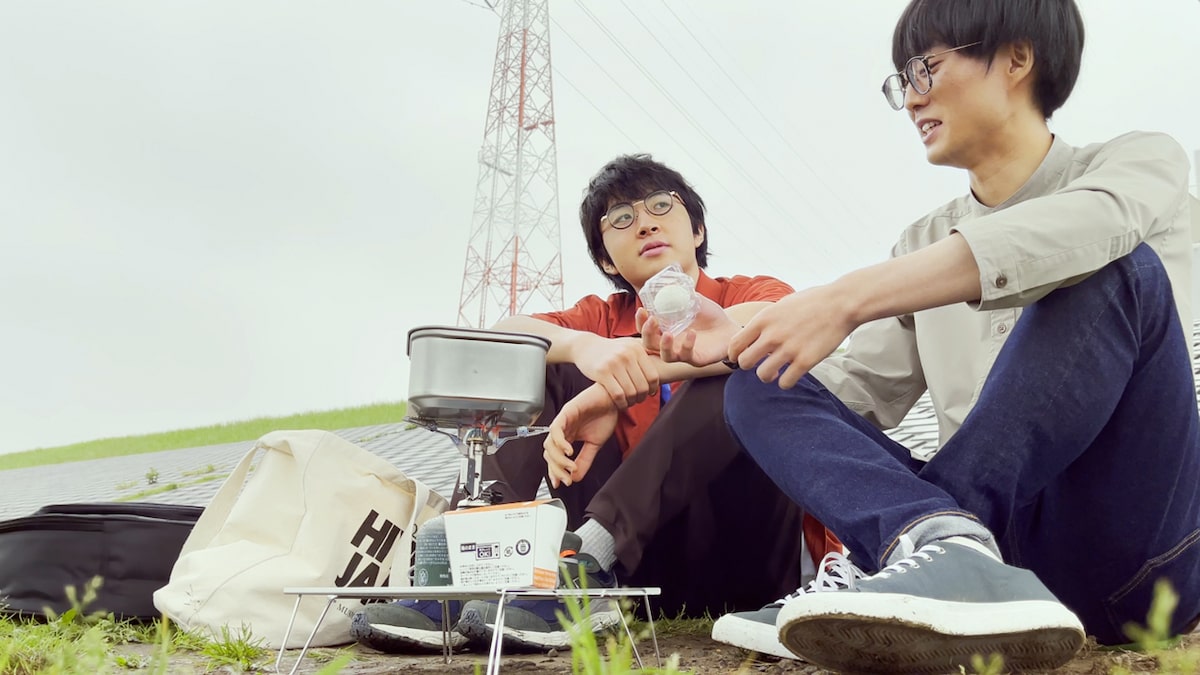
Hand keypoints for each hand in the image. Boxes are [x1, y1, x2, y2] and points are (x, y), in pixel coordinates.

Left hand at [543, 384, 618, 488]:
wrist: (614, 398)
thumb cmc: (605, 415)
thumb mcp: (595, 444)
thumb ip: (585, 460)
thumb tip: (576, 477)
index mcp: (568, 436)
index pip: (554, 457)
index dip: (555, 471)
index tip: (561, 482)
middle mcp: (562, 429)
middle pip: (549, 453)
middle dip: (557, 469)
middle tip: (567, 478)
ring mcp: (563, 420)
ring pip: (550, 443)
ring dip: (559, 459)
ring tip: (571, 466)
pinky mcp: (566, 412)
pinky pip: (556, 429)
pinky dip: (560, 442)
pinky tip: (569, 451)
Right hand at [570, 335, 658, 408]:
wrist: (585, 346)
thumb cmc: (612, 349)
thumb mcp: (629, 345)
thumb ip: (646, 353)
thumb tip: (665, 367)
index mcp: (637, 349)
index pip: (653, 376)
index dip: (652, 389)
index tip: (648, 393)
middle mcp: (627, 355)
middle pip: (643, 386)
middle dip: (641, 397)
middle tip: (637, 400)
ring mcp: (614, 363)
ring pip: (631, 392)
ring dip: (631, 402)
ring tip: (629, 402)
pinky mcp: (602, 372)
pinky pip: (618, 394)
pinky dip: (621, 403)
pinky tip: (619, 403)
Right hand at [637, 295, 739, 366]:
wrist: (730, 327)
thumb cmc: (710, 316)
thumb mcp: (695, 301)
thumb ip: (682, 294)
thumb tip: (669, 282)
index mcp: (666, 328)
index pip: (646, 328)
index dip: (641, 321)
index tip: (642, 309)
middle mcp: (671, 343)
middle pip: (649, 344)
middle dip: (647, 333)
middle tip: (652, 320)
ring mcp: (682, 352)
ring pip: (665, 356)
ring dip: (663, 346)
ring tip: (668, 334)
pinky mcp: (695, 359)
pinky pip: (687, 356)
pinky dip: (687, 345)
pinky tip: (692, 333)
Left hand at [729, 285, 857, 388]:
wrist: (841, 304)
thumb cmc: (812, 301)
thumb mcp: (781, 304)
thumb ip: (766, 321)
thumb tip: (754, 335)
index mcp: (763, 319)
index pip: (735, 344)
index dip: (734, 355)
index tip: (740, 358)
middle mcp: (772, 335)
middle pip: (745, 362)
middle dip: (750, 366)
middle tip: (760, 364)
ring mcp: (789, 349)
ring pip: (763, 375)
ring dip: (768, 376)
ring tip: (776, 371)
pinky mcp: (805, 361)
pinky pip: (785, 383)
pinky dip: (785, 382)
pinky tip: (791, 375)